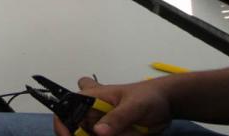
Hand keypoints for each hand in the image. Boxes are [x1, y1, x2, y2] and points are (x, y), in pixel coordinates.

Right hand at [53, 76, 172, 135]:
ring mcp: (101, 126)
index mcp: (91, 97)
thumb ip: (118, 117)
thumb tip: (98, 131)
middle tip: (111, 135)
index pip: (66, 108)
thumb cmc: (148, 96)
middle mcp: (92, 112)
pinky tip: (133, 134)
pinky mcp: (111, 135)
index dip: (62, 124)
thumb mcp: (135, 105)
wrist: (166, 105)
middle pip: (76, 130)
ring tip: (130, 131)